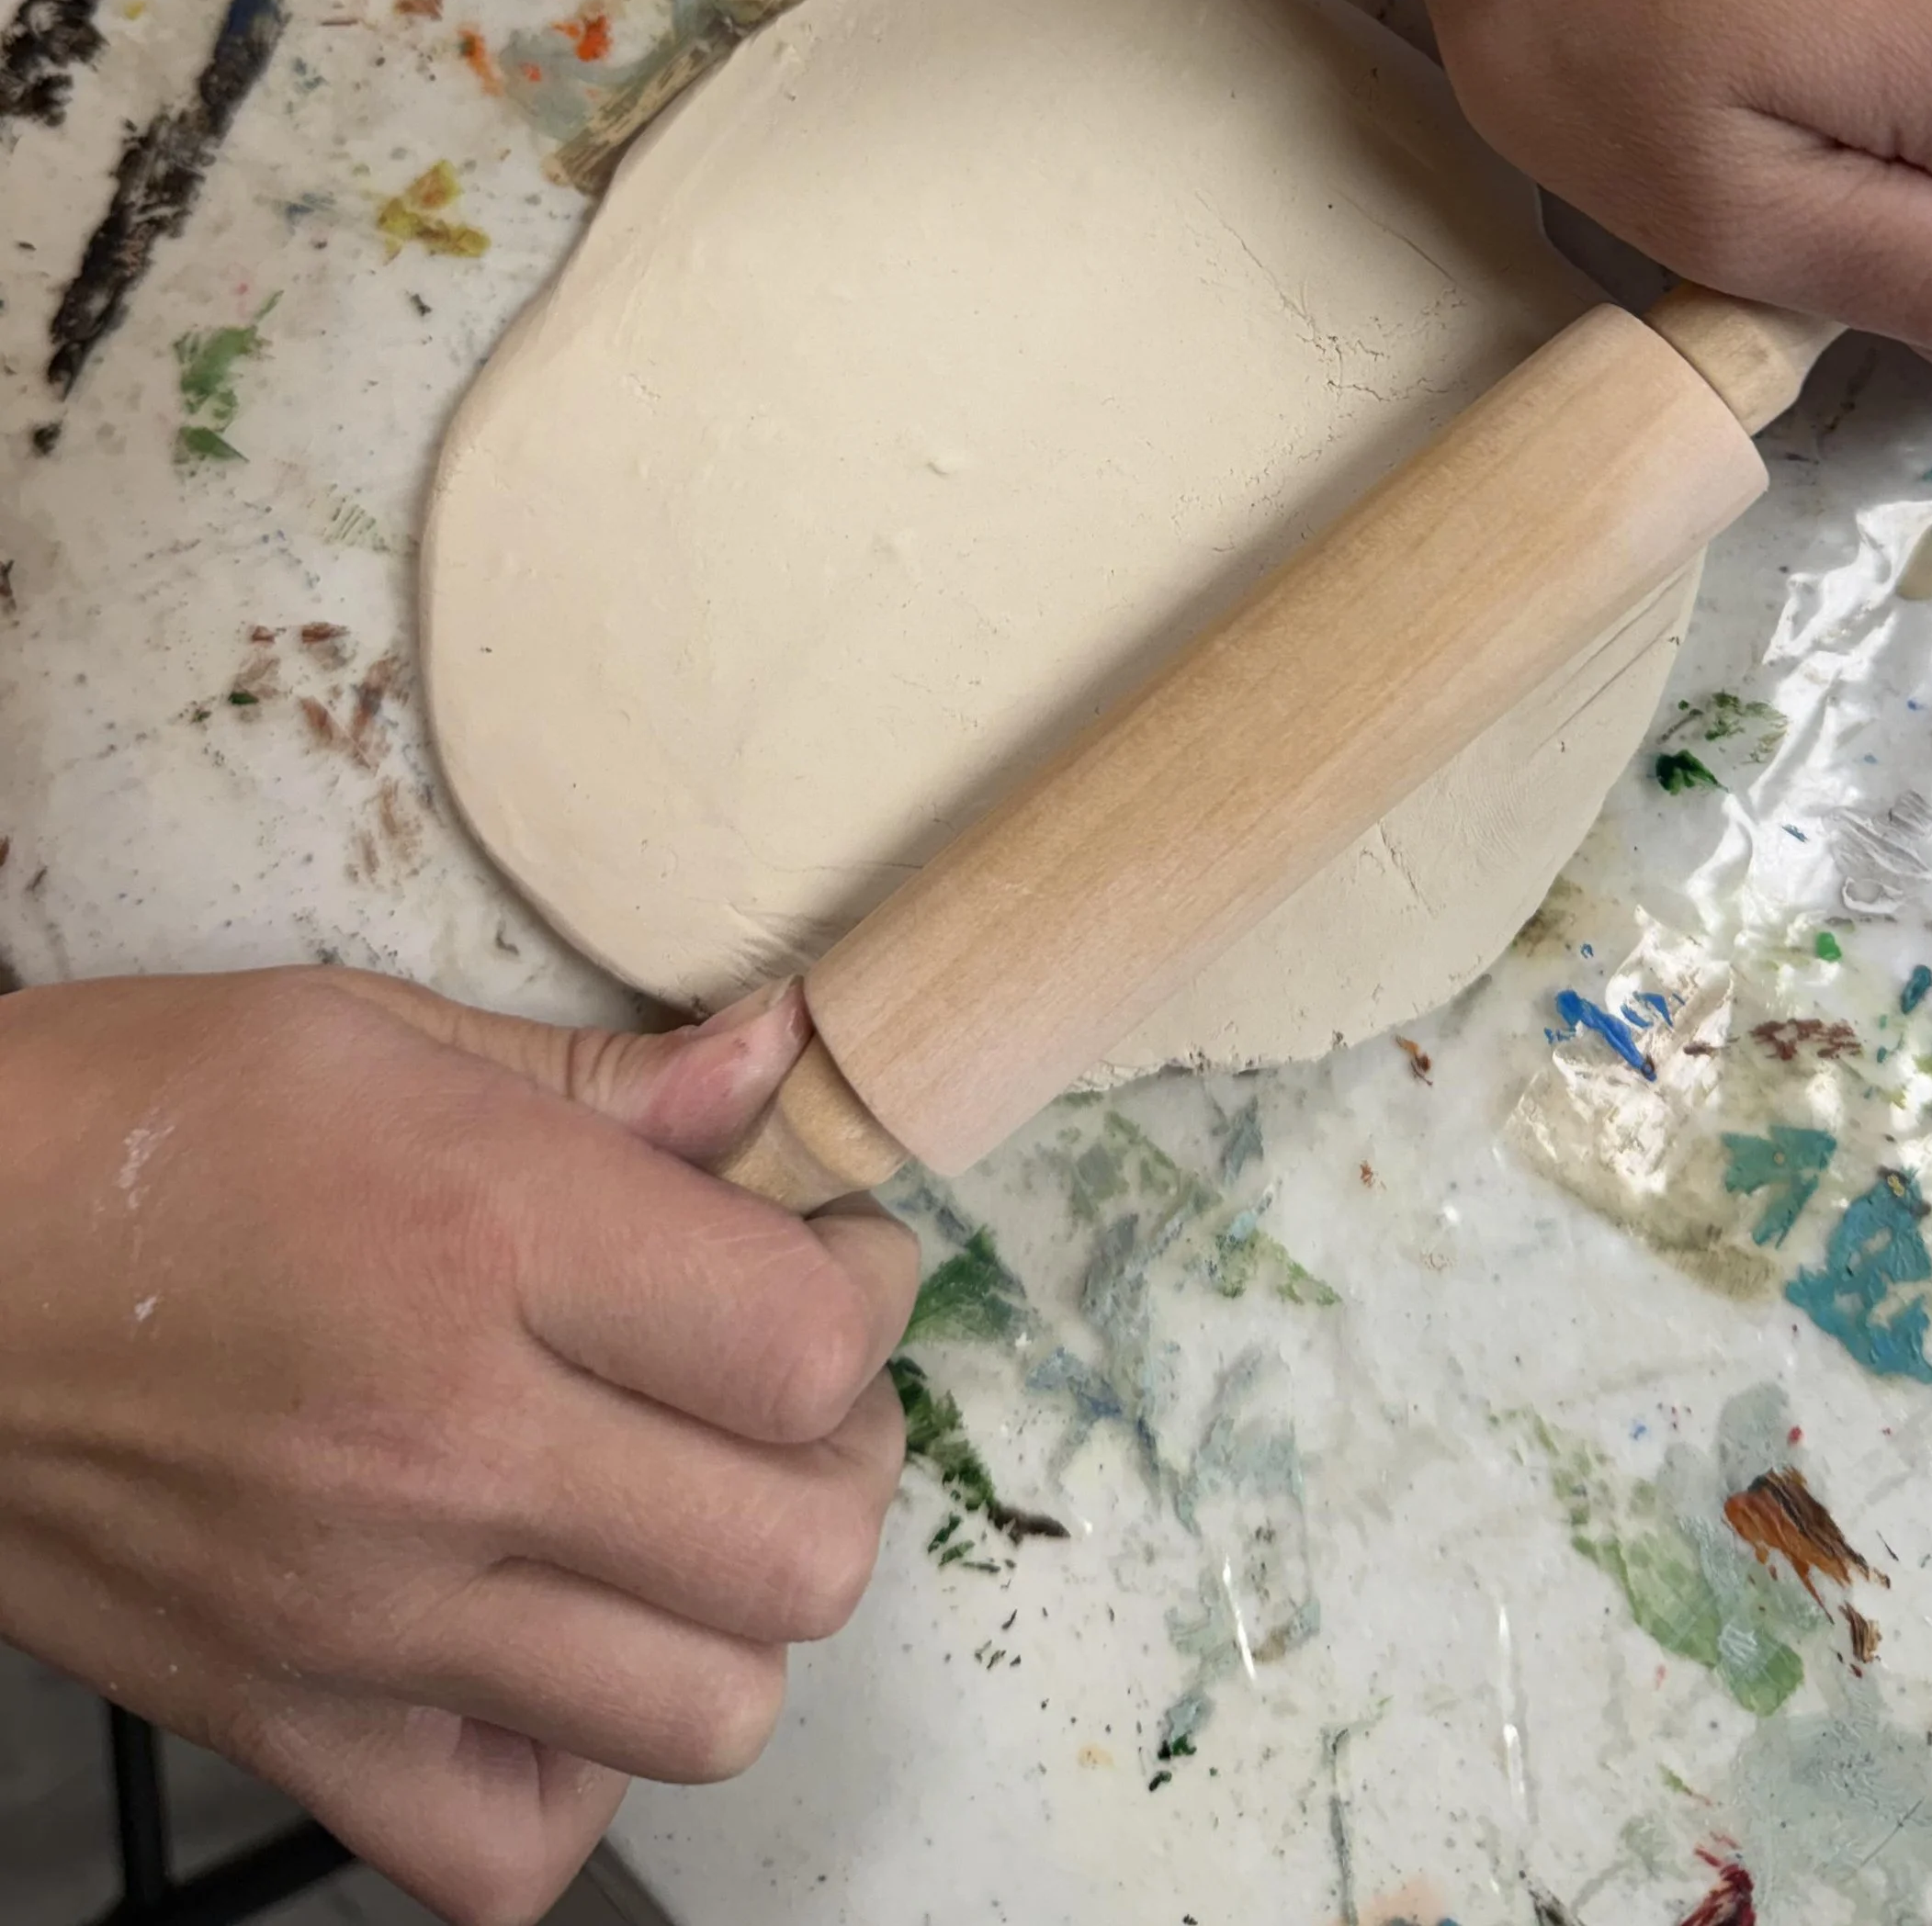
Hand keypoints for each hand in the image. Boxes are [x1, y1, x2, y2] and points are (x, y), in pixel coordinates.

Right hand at [0, 969, 915, 1925]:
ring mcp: (362, 1616)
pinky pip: (511, 1848)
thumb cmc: (121, 1125)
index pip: (806, 1344)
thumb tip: (782, 1060)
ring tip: (682, 1507)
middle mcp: (440, 1451)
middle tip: (779, 1382)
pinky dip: (573, 1770)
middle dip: (845, 1456)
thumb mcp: (368, 1030)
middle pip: (799, 1552)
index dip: (866, 1292)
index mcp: (480, 1240)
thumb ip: (602, 1077)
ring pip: (706, 1714)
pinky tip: (549, 1645)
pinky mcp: (282, 1722)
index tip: (828, 1253)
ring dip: (738, 1613)